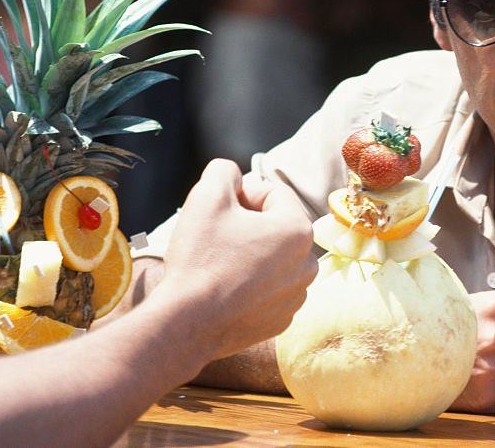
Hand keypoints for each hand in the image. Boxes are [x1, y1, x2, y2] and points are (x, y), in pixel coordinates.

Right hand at [160, 159, 316, 359]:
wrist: (186, 323)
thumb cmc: (200, 257)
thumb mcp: (206, 196)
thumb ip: (224, 171)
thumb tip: (232, 174)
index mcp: (298, 229)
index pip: (272, 193)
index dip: (241, 195)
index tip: (219, 211)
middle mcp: (308, 264)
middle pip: (276, 227)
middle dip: (248, 225)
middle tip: (216, 236)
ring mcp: (296, 296)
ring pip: (273, 259)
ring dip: (250, 254)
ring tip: (219, 264)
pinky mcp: (281, 321)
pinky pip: (268, 289)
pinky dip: (250, 284)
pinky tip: (224, 289)